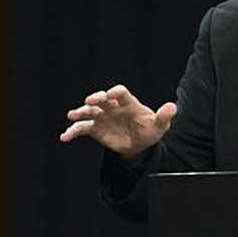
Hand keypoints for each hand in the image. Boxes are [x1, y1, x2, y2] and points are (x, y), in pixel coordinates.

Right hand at [59, 84, 176, 160]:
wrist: (139, 144)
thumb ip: (164, 116)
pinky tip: (65, 136)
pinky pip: (82, 128)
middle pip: (102, 99)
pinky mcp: (95, 128)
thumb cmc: (150, 130)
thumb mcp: (159, 125)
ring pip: (89, 112)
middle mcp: (113, 107)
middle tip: (90, 100)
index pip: (122, 94)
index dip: (117, 92)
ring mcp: (102, 117)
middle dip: (96, 98)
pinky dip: (73, 131)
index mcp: (129, 103)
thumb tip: (172, 106)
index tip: (112, 94)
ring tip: (72, 116)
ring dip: (80, 112)